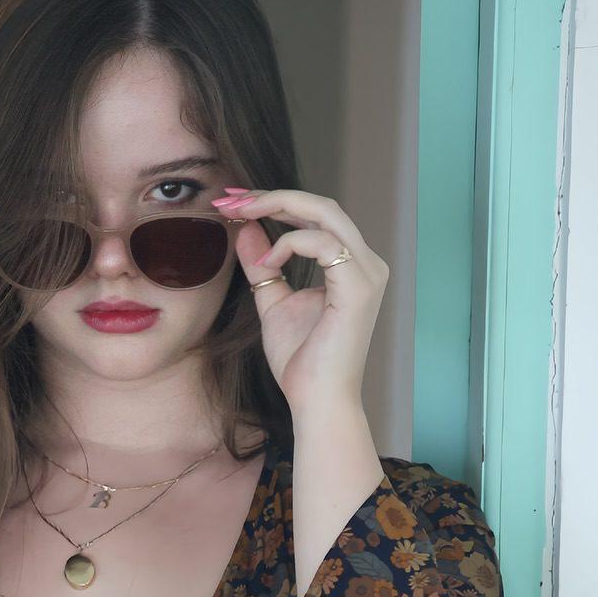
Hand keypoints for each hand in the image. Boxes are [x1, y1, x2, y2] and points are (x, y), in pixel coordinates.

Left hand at [212, 187, 388, 416]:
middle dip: (272, 195)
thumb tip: (245, 230)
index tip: (233, 202)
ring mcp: (367, 272)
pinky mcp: (359, 287)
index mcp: (350, 264)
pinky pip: (325, 243)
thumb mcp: (272, 304)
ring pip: (326, 213)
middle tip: (230, 198)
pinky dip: (290, 243)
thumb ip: (263, 268)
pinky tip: (266, 260)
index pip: (315, 216)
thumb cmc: (301, 361)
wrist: (316, 400)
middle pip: (321, 205)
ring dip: (278, 207)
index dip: (275, 202)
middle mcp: (366, 262)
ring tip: (240, 214)